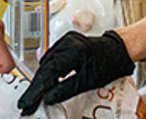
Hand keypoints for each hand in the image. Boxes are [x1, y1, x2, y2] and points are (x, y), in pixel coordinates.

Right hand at [17, 30, 133, 114]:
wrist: (119, 49)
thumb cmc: (109, 64)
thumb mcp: (89, 82)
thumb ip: (66, 90)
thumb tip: (48, 99)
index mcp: (73, 52)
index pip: (48, 73)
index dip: (35, 91)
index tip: (26, 103)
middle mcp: (66, 43)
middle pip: (44, 68)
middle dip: (35, 88)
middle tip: (27, 105)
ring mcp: (65, 41)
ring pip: (46, 64)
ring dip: (40, 81)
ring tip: (34, 98)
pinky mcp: (66, 42)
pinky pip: (52, 59)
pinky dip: (48, 72)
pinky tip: (44, 84)